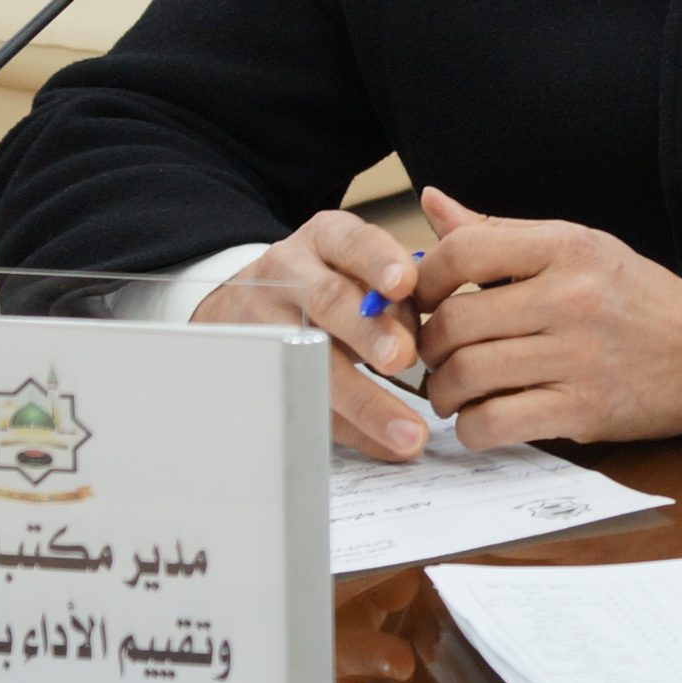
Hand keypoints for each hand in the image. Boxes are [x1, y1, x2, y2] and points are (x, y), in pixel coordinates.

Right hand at [191, 212, 428, 462]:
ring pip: (312, 360)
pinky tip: (386, 444)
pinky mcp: (262, 369)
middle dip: (367, 331)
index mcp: (326, 238)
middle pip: (328, 300)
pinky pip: (306, 402)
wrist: (244, 301)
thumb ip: (398, 293)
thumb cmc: (328, 281)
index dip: (379, 261)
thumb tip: (437, 340)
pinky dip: (351, 428)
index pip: (354, 241)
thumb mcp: (357, 264)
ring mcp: (266, 319)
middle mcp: (290, 272)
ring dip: (363, 398)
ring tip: (407, 430)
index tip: (405, 284)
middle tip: (403, 358)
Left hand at [410, 187, 681, 449]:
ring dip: (443, 391)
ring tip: (451, 392)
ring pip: (467, 375)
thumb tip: (432, 202)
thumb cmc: (639, 299)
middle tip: (432, 356)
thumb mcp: (579, 247)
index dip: (425, 282)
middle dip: (427, 346)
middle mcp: (571, 297)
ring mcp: (579, 356)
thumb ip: (500, 231)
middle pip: (456, 322)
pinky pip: (496, 423)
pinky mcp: (584, 409)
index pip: (463, 253)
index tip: (423, 302)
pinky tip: (481, 420)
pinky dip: (473, 428)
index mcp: (567, 247)